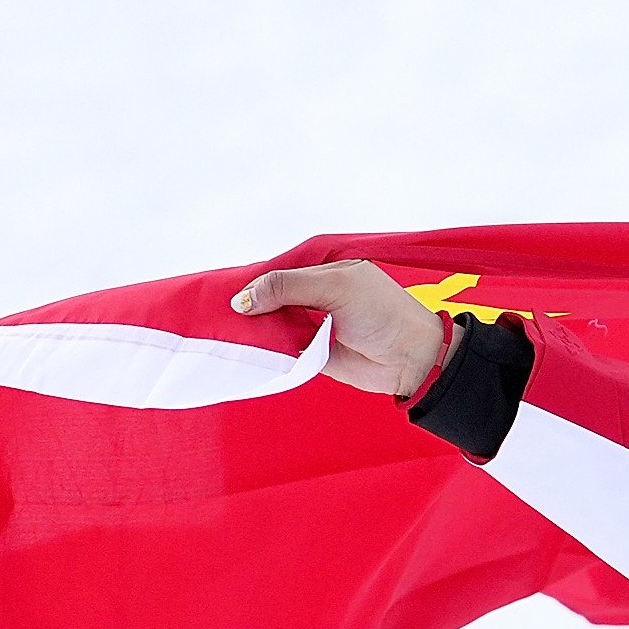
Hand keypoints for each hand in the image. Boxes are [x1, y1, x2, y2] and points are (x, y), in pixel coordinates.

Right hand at [232, 259, 448, 395]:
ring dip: (254, 329)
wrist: (411, 359)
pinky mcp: (312, 352)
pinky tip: (246, 347)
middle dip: (250, 305)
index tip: (222, 288)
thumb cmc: (383, 313)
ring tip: (224, 330)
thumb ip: (288, 286)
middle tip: (217, 312)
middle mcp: (316, 295)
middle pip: (271, 297)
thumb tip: (243, 299)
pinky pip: (282, 349)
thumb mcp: (334, 286)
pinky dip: (266, 349)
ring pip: (273, 323)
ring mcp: (313, 324)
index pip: (279, 270)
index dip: (254, 280)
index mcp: (324, 270)